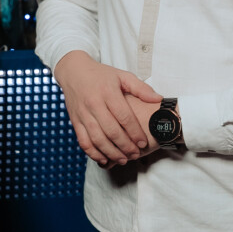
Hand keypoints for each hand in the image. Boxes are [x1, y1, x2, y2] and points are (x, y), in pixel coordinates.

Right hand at [53, 51, 161, 166]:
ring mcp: (83, 114)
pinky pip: (83, 141)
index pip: (124, 116)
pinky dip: (93, 153)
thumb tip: (158, 99)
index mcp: (108, 92)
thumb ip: (141, 88)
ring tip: (123, 160)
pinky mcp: (75, 121)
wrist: (74, 71)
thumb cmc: (101, 74)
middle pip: (111, 130)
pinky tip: (104, 159)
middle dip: (125, 146)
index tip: (143, 143)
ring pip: (97, 139)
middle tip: (135, 155)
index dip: (135, 132)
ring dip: (111, 153)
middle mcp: (94, 104)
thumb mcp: (122, 76)